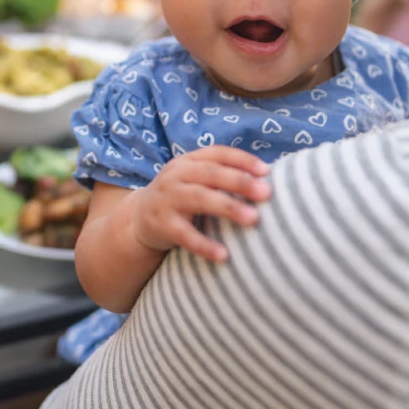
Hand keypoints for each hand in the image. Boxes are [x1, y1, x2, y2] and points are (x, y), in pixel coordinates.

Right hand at [123, 146, 270, 261]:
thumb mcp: (195, 180)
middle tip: (266, 193)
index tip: (266, 171)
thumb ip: (223, 176)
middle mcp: (176, 175)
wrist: (140, 219)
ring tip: (253, 219)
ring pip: (200, 199)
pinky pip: (185, 235)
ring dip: (228, 207)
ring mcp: (167, 199)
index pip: (218, 153)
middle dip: (240, 182)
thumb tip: (268, 180)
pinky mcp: (162, 225)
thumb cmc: (182, 197)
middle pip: (211, 174)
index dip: (242, 160)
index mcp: (188, 161)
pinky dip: (205, 245)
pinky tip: (224, 255)